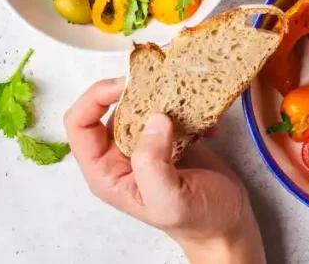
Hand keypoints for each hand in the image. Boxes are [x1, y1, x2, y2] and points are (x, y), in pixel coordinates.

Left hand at [64, 79, 264, 263]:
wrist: (228, 226)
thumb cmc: (198, 221)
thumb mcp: (169, 200)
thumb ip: (153, 163)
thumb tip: (154, 118)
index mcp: (106, 172)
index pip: (79, 124)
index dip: (95, 98)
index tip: (126, 85)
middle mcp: (119, 155)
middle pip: (109, 107)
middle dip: (134, 90)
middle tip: (161, 81)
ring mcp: (144, 143)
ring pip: (139, 103)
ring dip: (161, 94)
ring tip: (185, 95)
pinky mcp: (168, 136)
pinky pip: (167, 108)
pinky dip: (186, 106)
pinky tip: (205, 120)